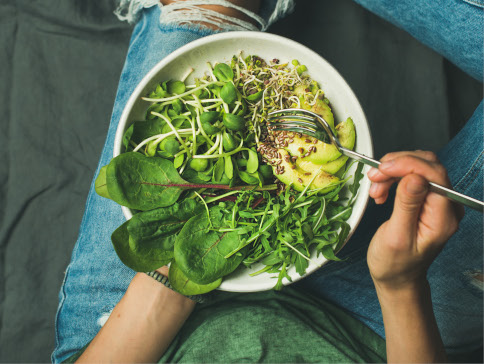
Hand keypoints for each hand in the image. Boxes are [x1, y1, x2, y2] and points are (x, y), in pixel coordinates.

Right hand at [366, 151, 463, 290]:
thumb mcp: (397, 236)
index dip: (407, 165)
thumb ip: (407, 205)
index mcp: (443, 217)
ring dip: (392, 171)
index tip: (382, 169)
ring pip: (418, 167)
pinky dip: (393, 177)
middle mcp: (446, 206)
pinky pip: (412, 175)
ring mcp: (438, 201)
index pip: (434, 174)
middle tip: (374, 177)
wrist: (397, 276)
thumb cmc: (395, 263)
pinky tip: (382, 190)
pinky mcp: (427, 198)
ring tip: (375, 189)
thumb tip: (415, 177)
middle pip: (427, 165)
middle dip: (397, 166)